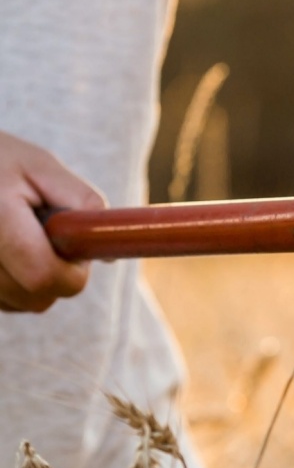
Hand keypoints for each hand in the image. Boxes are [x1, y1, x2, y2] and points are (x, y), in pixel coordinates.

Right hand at [0, 131, 104, 311]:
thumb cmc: (3, 163)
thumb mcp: (42, 168)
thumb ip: (80, 202)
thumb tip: (109, 252)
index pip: (43, 275)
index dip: (71, 272)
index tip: (76, 251)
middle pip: (36, 298)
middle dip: (56, 275)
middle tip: (48, 238)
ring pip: (21, 305)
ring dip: (33, 281)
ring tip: (22, 238)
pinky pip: (4, 303)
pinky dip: (14, 285)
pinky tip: (8, 253)